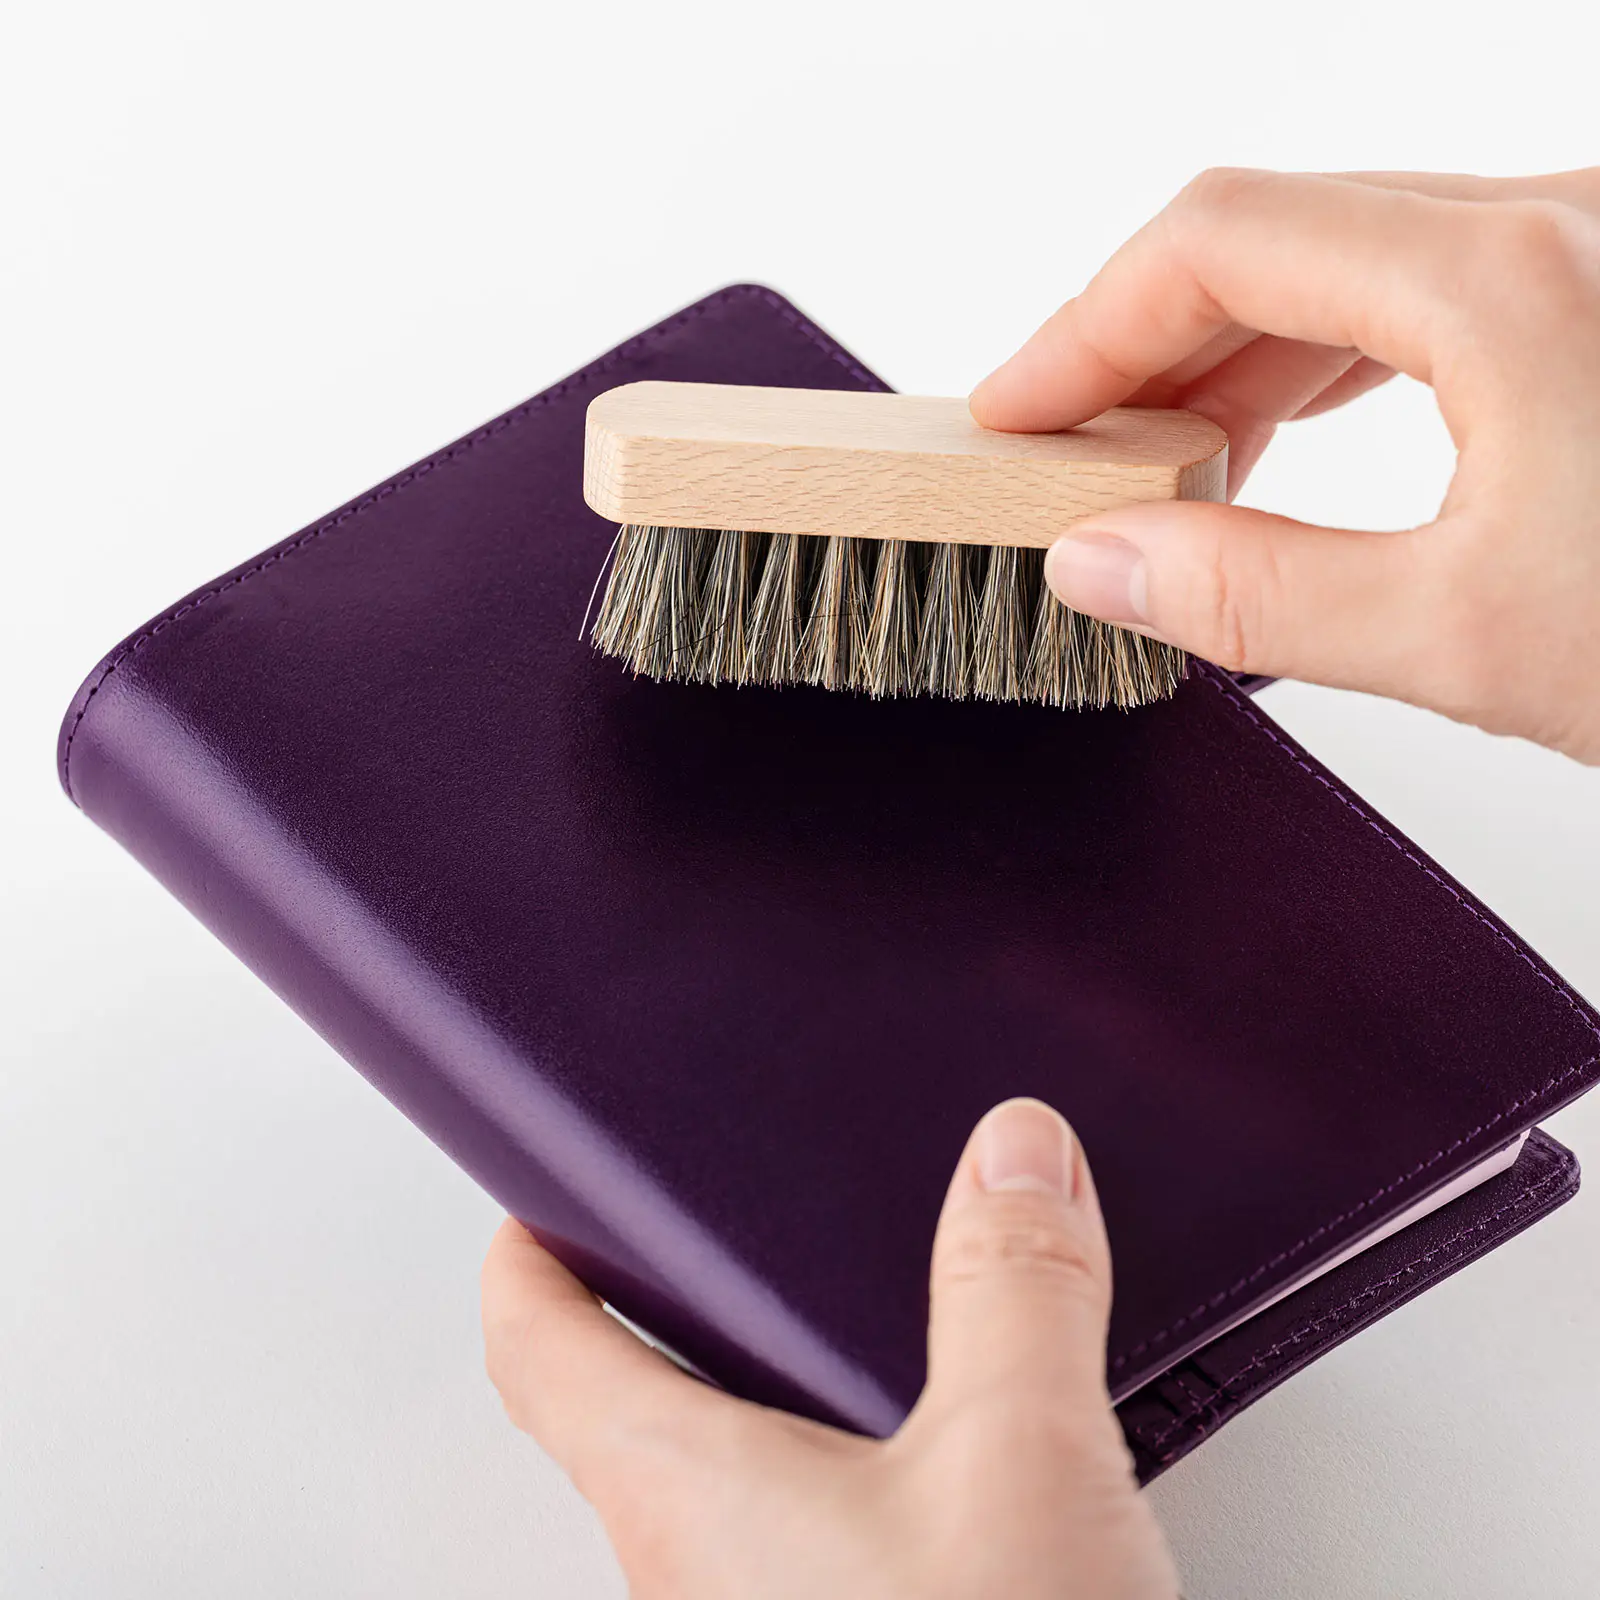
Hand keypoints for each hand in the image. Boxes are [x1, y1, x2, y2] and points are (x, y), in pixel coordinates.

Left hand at [482, 1098, 1178, 1598]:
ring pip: (737, 1485)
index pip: (536, 1351)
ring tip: (872, 1322)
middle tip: (726, 1234)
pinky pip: (827, 1547)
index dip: (526, 1255)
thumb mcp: (1018, 1466)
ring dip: (789, 1397)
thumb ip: (1011, 1290)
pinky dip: (871, 1473)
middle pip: (633, 1409)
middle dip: (681, 1309)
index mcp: (682, 1495)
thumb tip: (1011, 1152)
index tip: (537, 1196)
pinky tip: (962, 1458)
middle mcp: (697, 1574)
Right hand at [971, 167, 1599, 761]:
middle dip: (1146, 340)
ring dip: (1233, 352)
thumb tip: (1098, 559)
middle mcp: (1558, 224)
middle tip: (1070, 452)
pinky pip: (1426, 289)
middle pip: (1279, 230)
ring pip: (1353, 255)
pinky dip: (1326, 358)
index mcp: (1511, 279)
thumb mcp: (1469, 638)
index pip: (1221, 240)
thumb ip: (1253, 595)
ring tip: (1163, 463)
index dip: (1084, 323)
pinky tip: (1284, 434)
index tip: (1014, 411)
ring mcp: (1592, 249)